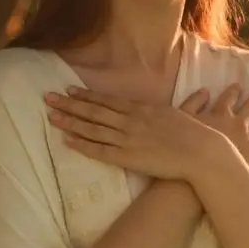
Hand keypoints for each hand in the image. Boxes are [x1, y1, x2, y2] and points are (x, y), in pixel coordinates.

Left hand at [45, 86, 211, 179]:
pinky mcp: (127, 158)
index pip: (107, 100)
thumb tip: (150, 109)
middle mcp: (130, 121)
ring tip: (51, 116)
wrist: (200, 151)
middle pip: (94, 111)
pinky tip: (67, 141)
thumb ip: (158, 112)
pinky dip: (82, 145)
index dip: (87, 96)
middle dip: (70, 104)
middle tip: (48, 97)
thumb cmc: (193, 132)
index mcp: (141, 109)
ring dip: (71, 122)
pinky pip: (100, 151)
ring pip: (92, 129)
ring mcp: (127, 139)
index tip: (69, 90)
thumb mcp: (175, 114)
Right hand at [192, 83, 248, 170]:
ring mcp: (248, 141)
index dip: (235, 91)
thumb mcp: (182, 119)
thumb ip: (193, 103)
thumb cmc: (185, 147)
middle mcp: (238, 124)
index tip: (239, 87)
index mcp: (221, 113)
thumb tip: (205, 91)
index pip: (229, 98)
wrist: (199, 175)